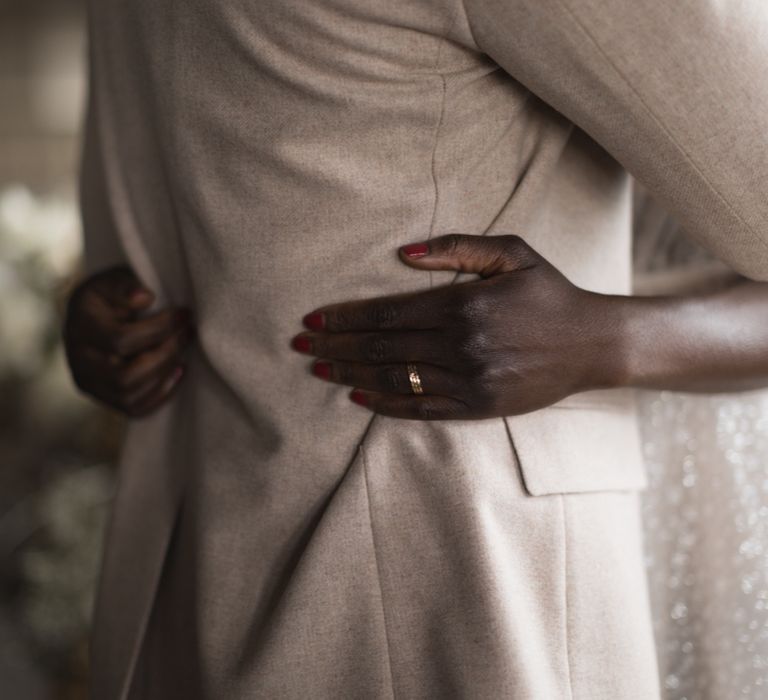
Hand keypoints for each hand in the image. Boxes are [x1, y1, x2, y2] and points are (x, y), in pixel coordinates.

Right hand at [63, 265, 195, 416]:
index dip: (159, 328)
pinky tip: (178, 369)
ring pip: (129, 396)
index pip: (120, 340)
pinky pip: (135, 409)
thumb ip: (125, 285)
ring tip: (184, 351)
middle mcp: (79, 362)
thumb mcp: (112, 280)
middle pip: (125, 376)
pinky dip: (162, 393)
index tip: (185, 313)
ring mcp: (90, 384)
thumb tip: (145, 297)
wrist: (95, 316)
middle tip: (188, 332)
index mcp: (80, 329)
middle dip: (165, 354)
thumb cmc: (110, 296)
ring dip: (165, 374)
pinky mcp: (105, 398)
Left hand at [291, 234, 621, 419]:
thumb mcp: (512, 253)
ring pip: (393, 380)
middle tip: (300, 345)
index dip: (344, 317)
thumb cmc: (549, 292)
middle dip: (335, 346)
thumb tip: (402, 253)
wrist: (592, 344)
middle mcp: (461, 345)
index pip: (386, 314)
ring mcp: (469, 380)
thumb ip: (456, 247)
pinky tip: (358, 398)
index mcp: (463, 305)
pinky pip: (420, 410)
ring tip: (318, 369)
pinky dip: (385, 405)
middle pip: (380, 348)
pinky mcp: (478, 407)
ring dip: (349, 375)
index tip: (314, 318)